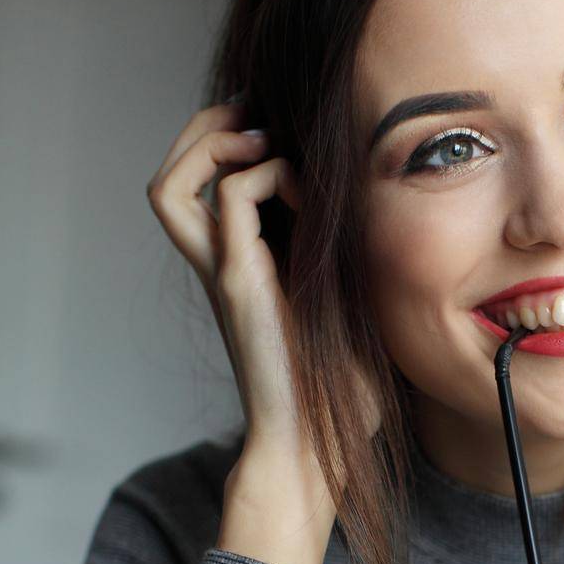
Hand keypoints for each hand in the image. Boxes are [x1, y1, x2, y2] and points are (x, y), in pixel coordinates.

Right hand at [146, 100, 381, 487]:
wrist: (315, 447)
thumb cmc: (341, 395)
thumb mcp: (355, 309)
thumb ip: (354, 261)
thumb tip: (392, 214)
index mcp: (246, 266)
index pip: (214, 184)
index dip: (240, 142)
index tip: (292, 133)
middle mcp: (222, 263)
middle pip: (171, 176)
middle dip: (208, 127)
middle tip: (258, 116)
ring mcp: (223, 271)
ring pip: (171, 182)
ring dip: (213, 143)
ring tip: (262, 140)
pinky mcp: (237, 281)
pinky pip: (231, 196)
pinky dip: (268, 174)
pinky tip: (307, 197)